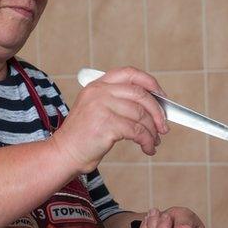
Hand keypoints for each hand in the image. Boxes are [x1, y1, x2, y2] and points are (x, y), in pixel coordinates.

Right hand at [50, 67, 168, 173]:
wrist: (64, 153)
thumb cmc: (82, 136)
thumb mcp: (95, 109)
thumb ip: (118, 101)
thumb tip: (152, 107)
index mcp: (97, 85)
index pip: (129, 73)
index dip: (150, 83)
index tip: (161, 96)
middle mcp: (99, 92)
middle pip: (140, 95)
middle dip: (157, 111)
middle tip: (163, 126)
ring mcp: (101, 107)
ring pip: (141, 115)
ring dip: (152, 131)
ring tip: (154, 141)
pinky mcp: (106, 125)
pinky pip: (137, 132)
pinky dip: (147, 141)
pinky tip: (147, 148)